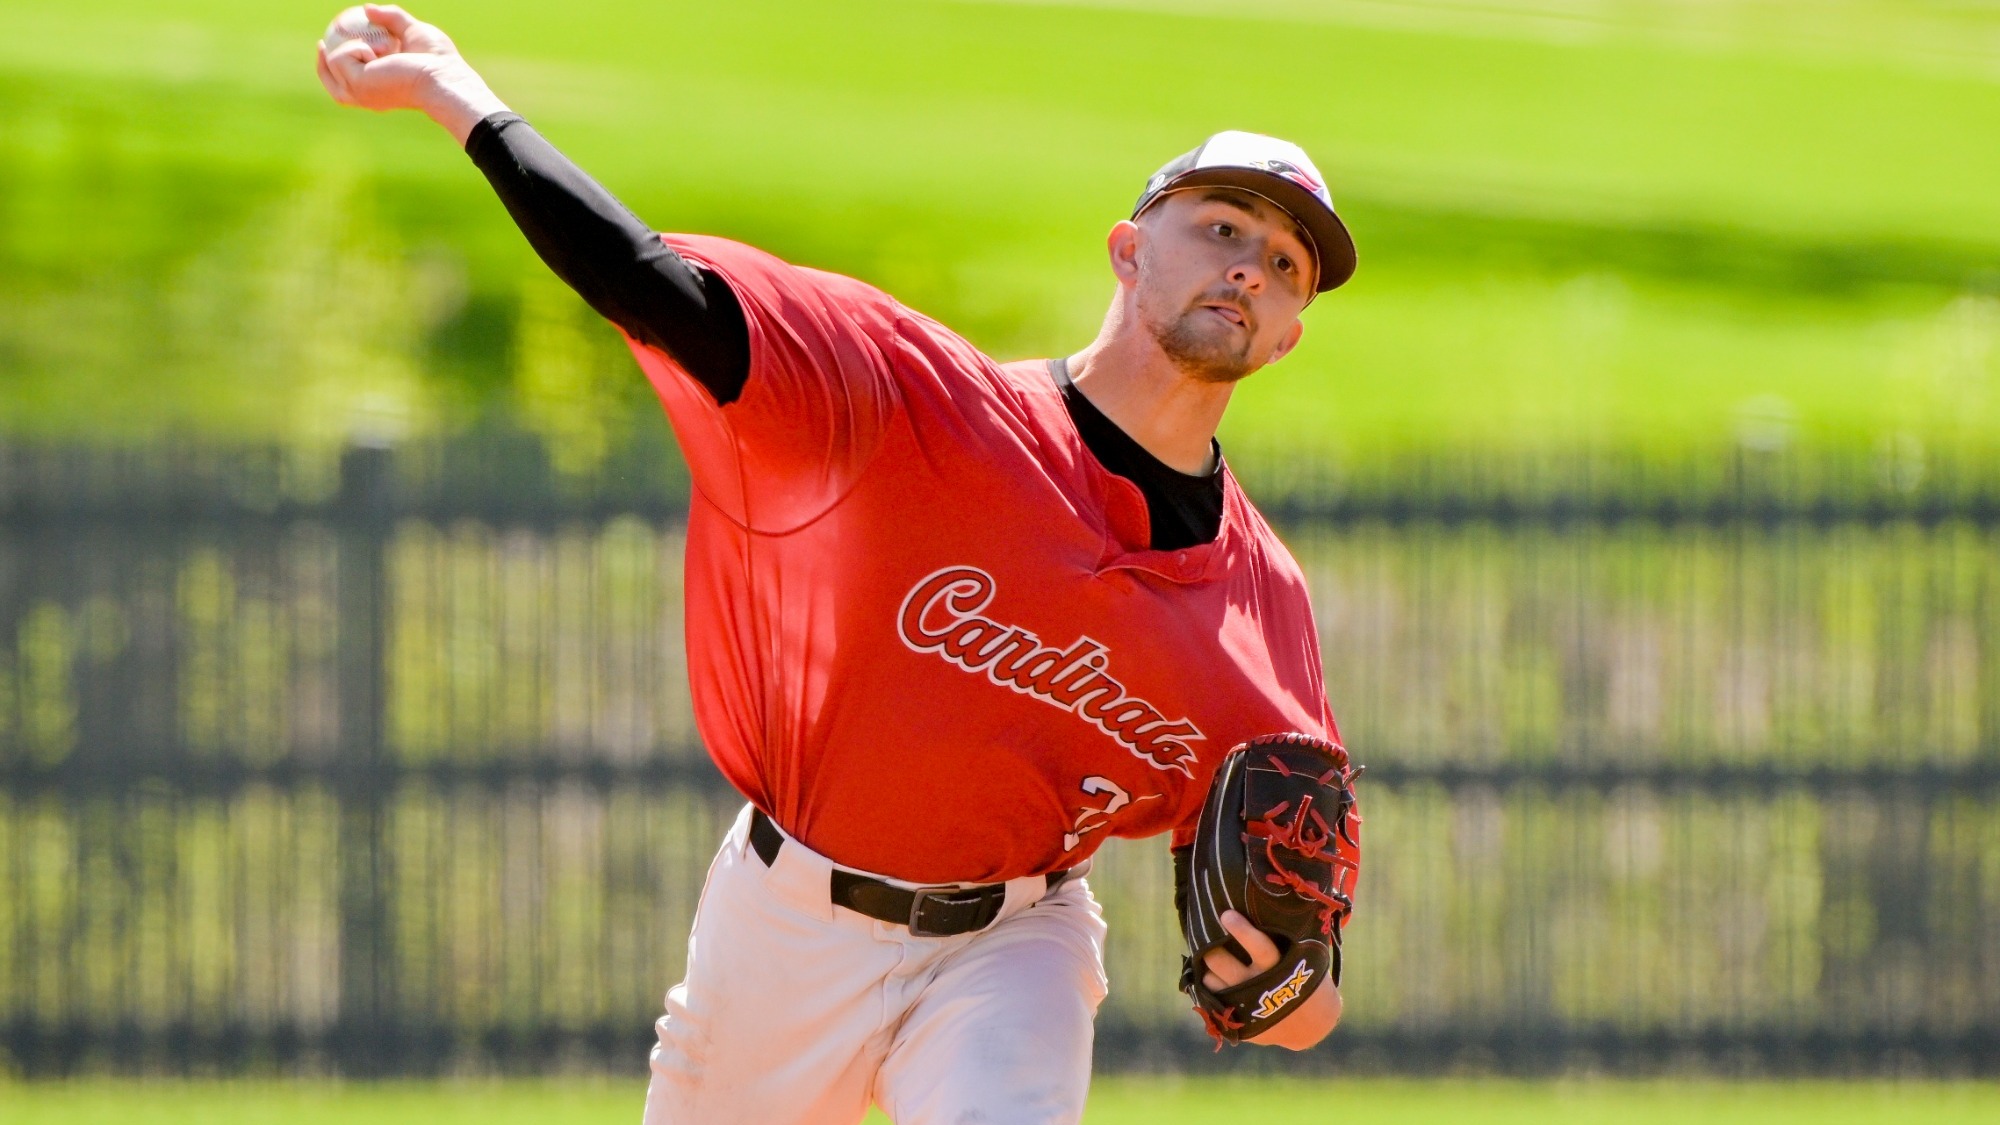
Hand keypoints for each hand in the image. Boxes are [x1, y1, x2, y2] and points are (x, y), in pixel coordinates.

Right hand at [315, 5, 507, 143]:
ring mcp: (360, 93)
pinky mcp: (357, 86)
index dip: (332, 66)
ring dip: (350, 47)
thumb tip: (367, 9)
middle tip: (321, 41)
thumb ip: (392, 19)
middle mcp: (367, 97)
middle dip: (321, 63)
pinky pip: (340, 58)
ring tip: (381, 48)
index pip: (348, 83)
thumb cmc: (437, 60)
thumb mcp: (412, 31)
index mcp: (379, 89)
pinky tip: (377, 52)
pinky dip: (355, 48)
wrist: (443, 77)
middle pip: (331, 84)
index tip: (326, 43)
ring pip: (333, 65)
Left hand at [1200, 909, 1341, 1049]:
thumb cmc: (1303, 980)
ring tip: (1214, 957)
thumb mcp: (1304, 958)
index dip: (1241, 930)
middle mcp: (1258, 985)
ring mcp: (1244, 1004)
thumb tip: (1271, 900)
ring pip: (1211, 979)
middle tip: (1208, 935)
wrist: (1309, 1025)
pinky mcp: (1236, 1019)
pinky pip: (1211, 997)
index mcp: (1278, 968)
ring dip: (1208, 966)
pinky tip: (1216, 977)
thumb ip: (1290, 936)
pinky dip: (1210, 984)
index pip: (1258, 946)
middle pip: (1221, 962)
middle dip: (1210, 946)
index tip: (1226, 914)